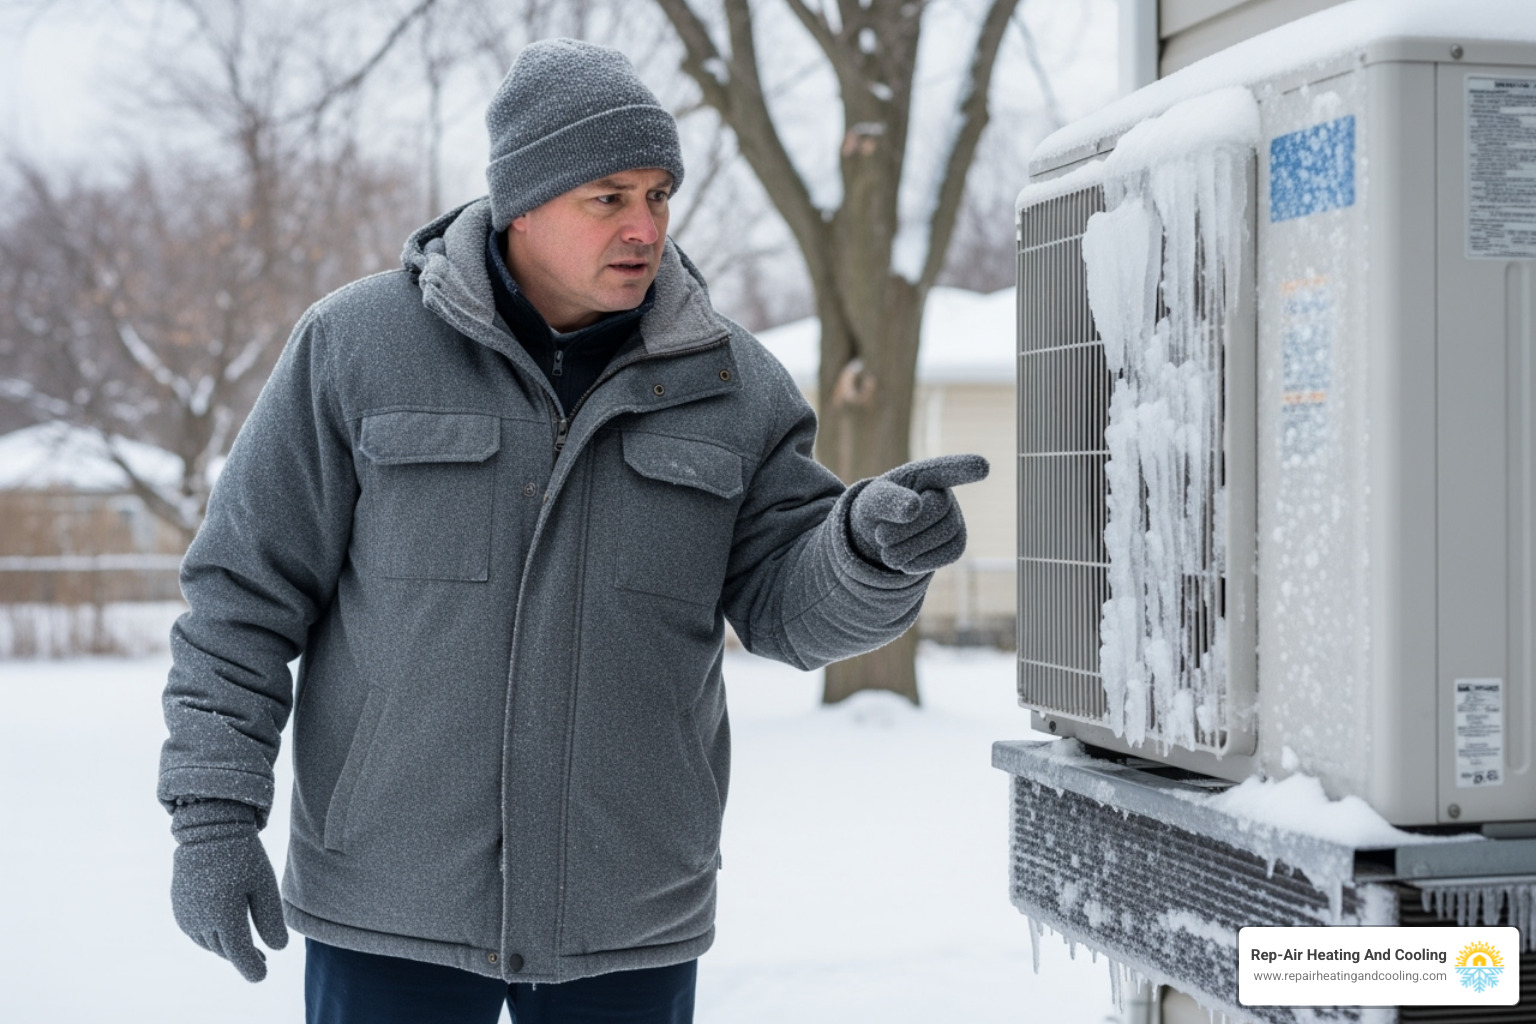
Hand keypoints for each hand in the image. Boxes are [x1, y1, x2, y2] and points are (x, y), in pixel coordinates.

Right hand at [170, 799, 287, 981]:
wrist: (208, 830)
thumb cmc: (243, 855)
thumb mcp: (264, 886)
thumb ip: (270, 920)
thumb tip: (277, 948)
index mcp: (225, 918)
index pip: (240, 957)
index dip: (253, 969)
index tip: (263, 975)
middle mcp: (201, 923)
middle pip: (225, 951)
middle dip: (243, 957)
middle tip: (262, 959)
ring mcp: (186, 917)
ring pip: (210, 944)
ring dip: (227, 947)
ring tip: (247, 947)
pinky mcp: (179, 909)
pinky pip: (197, 932)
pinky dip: (212, 935)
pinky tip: (225, 929)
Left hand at [848, 454, 989, 573]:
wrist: (881, 538)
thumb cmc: (879, 510)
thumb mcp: (874, 500)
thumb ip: (890, 499)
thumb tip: (914, 508)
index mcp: (925, 474)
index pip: (948, 468)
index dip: (965, 467)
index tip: (982, 466)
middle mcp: (946, 493)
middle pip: (938, 509)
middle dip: (908, 527)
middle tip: (880, 537)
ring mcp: (955, 519)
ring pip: (946, 534)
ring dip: (913, 548)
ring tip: (887, 555)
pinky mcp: (957, 544)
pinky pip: (951, 553)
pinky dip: (925, 561)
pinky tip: (905, 564)